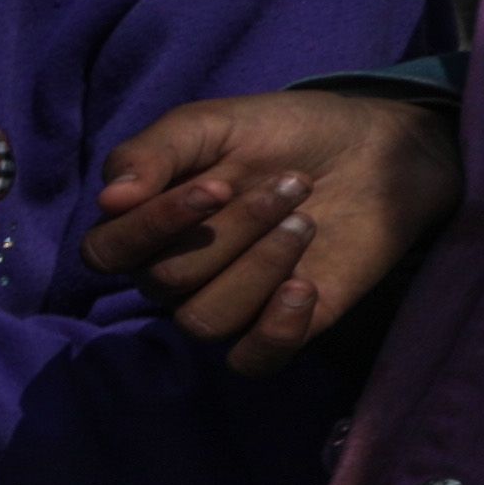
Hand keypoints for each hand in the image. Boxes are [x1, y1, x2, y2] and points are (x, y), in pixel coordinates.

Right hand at [87, 89, 459, 371]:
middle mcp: (175, 273)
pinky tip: (306, 287)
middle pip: (167, 281)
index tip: (218, 185)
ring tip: (307, 222)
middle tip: (293, 184)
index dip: (152, 226)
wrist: (377, 148)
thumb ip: (153, 152)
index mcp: (147, 227)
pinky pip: (250, 361)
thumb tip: (109, 199)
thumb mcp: (211, 124)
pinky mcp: (280, 327)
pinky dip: (275, 330)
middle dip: (236, 228)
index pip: (106, 252)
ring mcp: (228, 303)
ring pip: (205, 321)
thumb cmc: (284, 132)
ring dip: (261, 266)